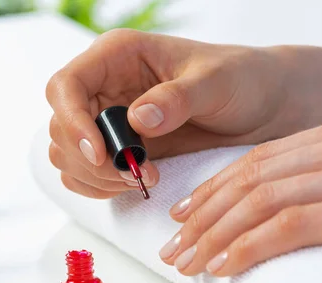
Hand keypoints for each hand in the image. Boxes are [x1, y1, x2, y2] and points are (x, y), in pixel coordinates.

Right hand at [46, 29, 295, 198]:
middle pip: (60, 126)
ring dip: (95, 176)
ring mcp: (106, 120)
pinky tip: (132, 184)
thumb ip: (177, 98)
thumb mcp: (217, 82)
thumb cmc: (242, 80)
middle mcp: (103, 88)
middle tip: (135, 174)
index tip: (100, 154)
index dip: (72, 122)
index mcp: (117, 56)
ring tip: (142, 179)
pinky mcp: (114, 149)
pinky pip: (83, 174)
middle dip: (91, 159)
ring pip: (65, 154)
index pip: (65, 86)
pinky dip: (98, 187)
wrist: (262, 108)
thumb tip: (137, 119)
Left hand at [159, 116, 321, 275]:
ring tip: (187, 263)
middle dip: (203, 218)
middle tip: (173, 249)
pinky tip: (222, 266)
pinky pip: (290, 223)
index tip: (181, 214)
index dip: (213, 188)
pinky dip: (248, 246)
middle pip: (251, 180)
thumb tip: (275, 207)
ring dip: (214, 236)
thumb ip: (318, 182)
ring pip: (259, 201)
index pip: (259, 160)